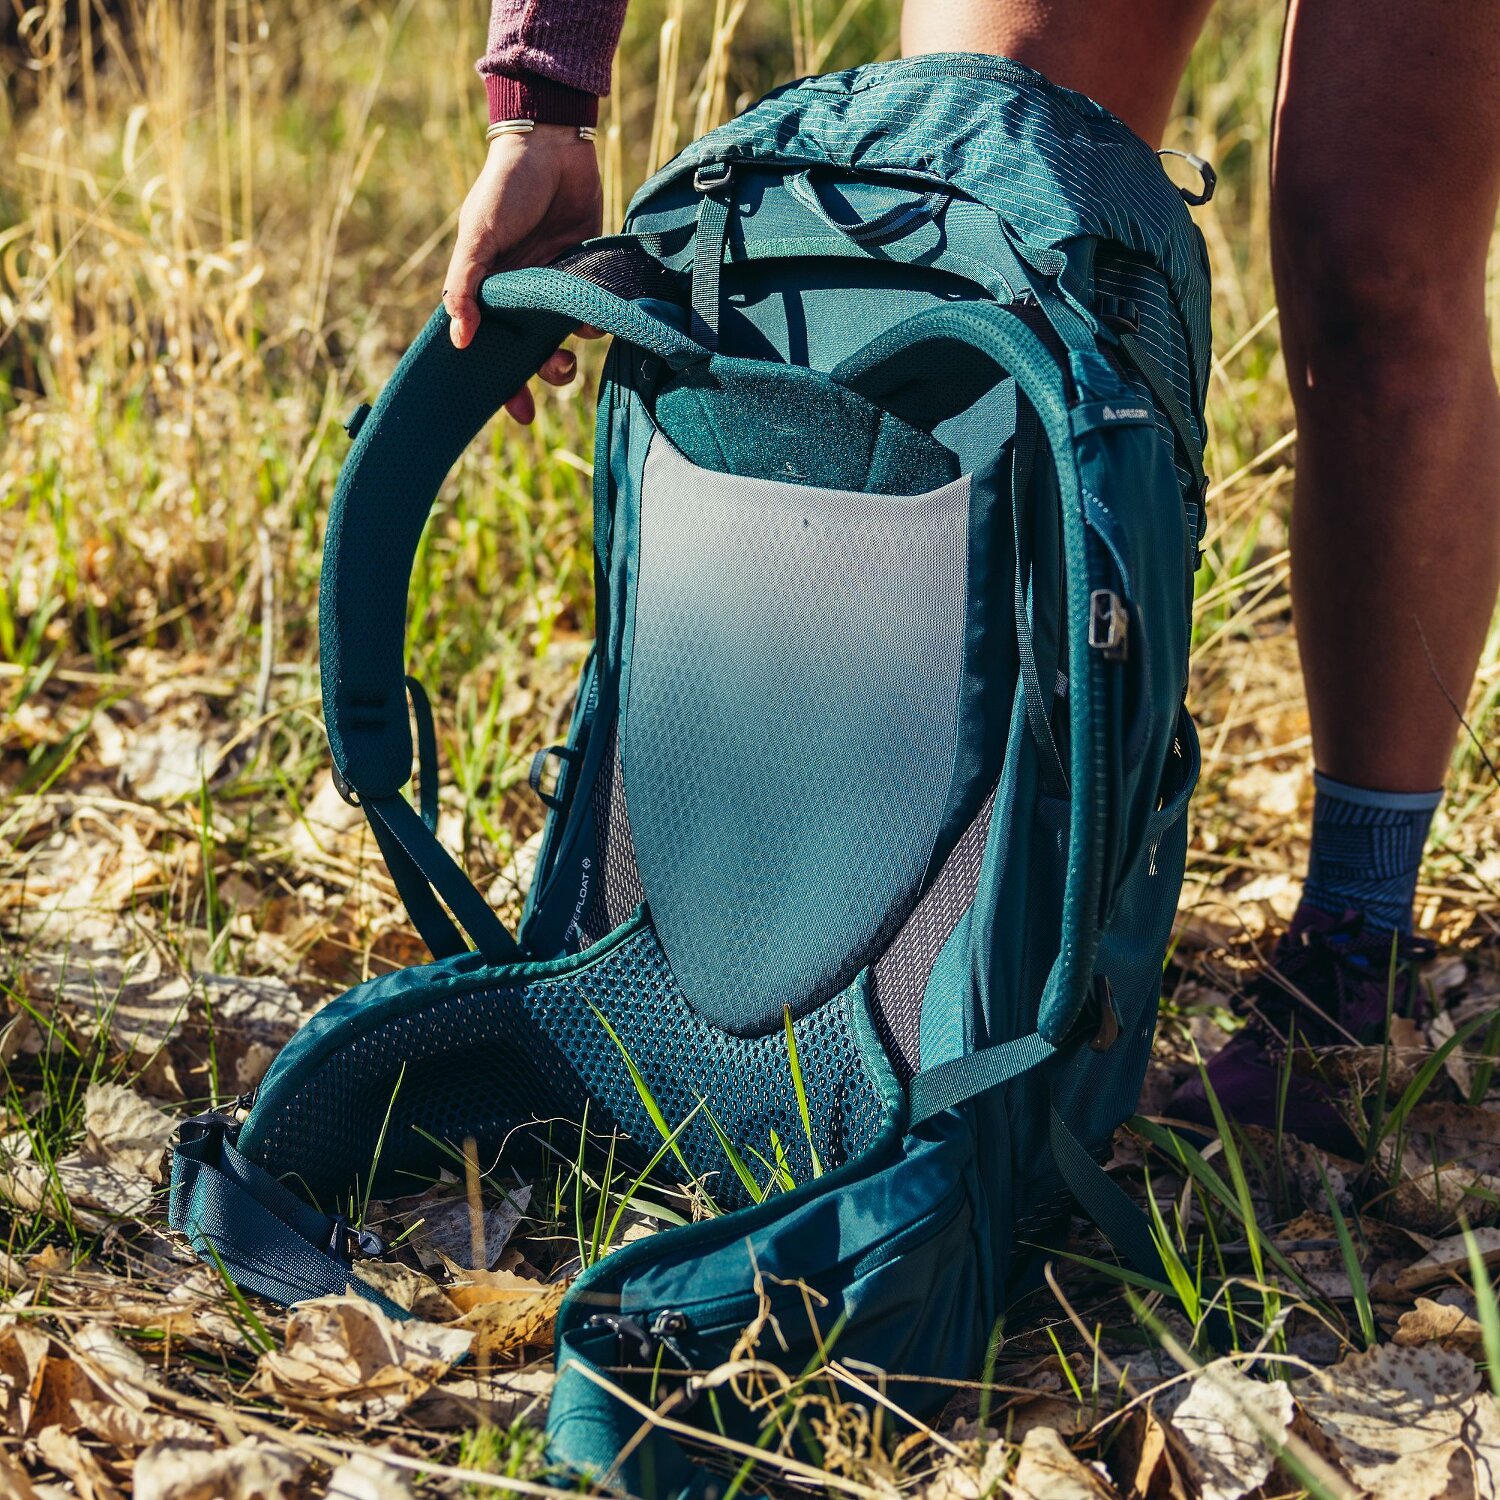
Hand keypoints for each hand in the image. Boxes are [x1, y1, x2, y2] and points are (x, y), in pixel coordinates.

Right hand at [442, 124, 604, 421]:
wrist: (552, 146)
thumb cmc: (504, 189)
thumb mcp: (477, 237)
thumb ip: (464, 286)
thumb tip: (457, 339)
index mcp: (487, 291)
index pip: (491, 350)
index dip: (503, 384)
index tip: (520, 413)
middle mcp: (521, 296)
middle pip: (531, 355)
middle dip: (545, 375)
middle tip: (557, 376)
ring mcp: (555, 287)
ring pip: (564, 340)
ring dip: (571, 353)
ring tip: (573, 345)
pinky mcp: (586, 273)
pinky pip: (592, 311)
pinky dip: (595, 318)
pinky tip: (593, 310)